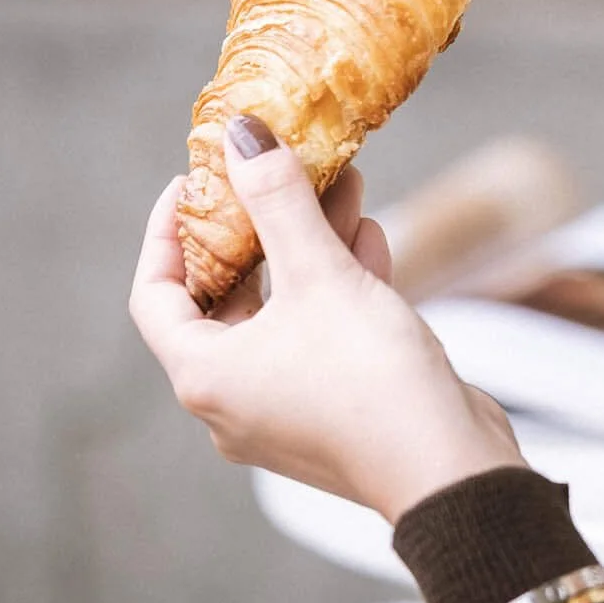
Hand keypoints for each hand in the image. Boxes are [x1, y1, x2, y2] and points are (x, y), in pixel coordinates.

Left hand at [128, 117, 525, 522]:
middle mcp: (233, 400)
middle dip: (260, 229)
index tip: (195, 183)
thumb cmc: (370, 378)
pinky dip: (337, 289)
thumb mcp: (321, 277)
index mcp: (206, 375)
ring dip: (308, 249)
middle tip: (277, 173)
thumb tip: (242, 135)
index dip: (167, 232)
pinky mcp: (334, 411)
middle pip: (226, 299)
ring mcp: (284, 410)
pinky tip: (369, 238)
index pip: (155, 294)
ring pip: (283, 313)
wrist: (448, 468)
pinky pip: (319, 338)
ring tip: (342, 188)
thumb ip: (279, 202)